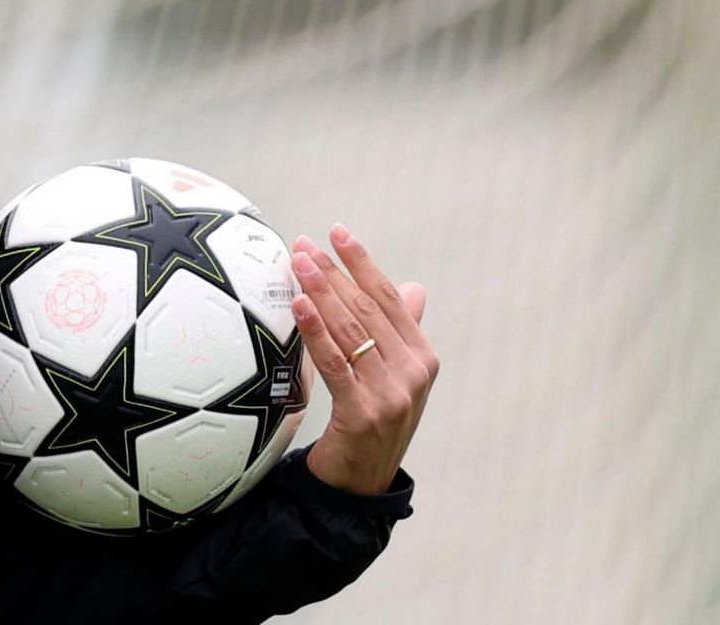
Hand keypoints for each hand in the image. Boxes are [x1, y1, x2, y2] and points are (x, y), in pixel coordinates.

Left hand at [290, 224, 438, 495]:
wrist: (360, 486)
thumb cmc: (372, 423)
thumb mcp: (396, 378)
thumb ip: (402, 333)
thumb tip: (413, 287)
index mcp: (423, 358)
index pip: (391, 298)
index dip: (363, 262)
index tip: (337, 232)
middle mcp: (414, 373)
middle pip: (368, 309)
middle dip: (333, 272)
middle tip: (302, 246)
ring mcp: (392, 394)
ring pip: (351, 330)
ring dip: (321, 292)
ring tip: (296, 264)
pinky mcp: (363, 413)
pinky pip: (335, 362)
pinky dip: (316, 329)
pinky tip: (299, 305)